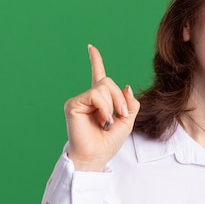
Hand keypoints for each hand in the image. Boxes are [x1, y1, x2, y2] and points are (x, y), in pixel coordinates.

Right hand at [64, 45, 139, 170]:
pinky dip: (104, 107)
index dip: (95, 61)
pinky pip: (95, 94)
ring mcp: (80, 100)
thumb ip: (131, 103)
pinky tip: (102, 120)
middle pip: (108, 82)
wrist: (97, 156)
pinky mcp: (73, 104)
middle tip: (121, 115)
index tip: (91, 48)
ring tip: (108, 121)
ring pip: (103, 87)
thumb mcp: (128, 121)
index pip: (98, 76)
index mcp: (100, 101)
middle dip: (120, 98)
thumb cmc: (109, 142)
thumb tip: (126, 86)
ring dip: (113, 104)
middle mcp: (88, 98)